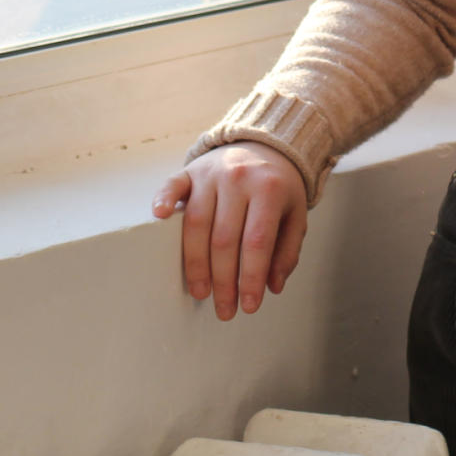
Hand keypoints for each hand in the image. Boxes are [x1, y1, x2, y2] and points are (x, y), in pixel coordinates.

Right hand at [151, 140, 308, 319]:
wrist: (266, 145)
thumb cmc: (279, 188)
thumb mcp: (296, 214)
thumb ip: (288, 251)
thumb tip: (272, 287)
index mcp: (268, 190)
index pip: (256, 242)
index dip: (250, 278)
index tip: (248, 306)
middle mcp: (238, 179)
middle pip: (224, 240)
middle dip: (223, 281)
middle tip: (224, 310)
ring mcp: (211, 174)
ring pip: (196, 224)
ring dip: (196, 264)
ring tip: (201, 292)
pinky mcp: (190, 171)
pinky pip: (172, 186)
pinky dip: (163, 201)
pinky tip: (159, 218)